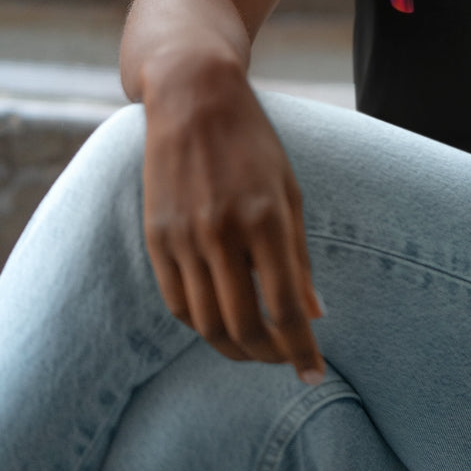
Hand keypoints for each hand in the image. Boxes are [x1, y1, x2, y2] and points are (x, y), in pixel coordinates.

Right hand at [141, 61, 325, 383]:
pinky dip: (200, 325)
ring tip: (258, 352)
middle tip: (287, 363)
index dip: (301, 350)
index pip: (283, 308)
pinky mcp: (155, 237)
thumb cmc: (253, 142)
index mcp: (265, 219)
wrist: (193, 97)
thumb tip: (314, 315)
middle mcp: (222, 233)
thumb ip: (299, 257)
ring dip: (236, 348)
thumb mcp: (290, 191)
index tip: (314, 374)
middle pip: (244, 325)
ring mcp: (183, 237)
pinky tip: (221, 326)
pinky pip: (177, 301)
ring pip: (206, 323)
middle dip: (270, 356)